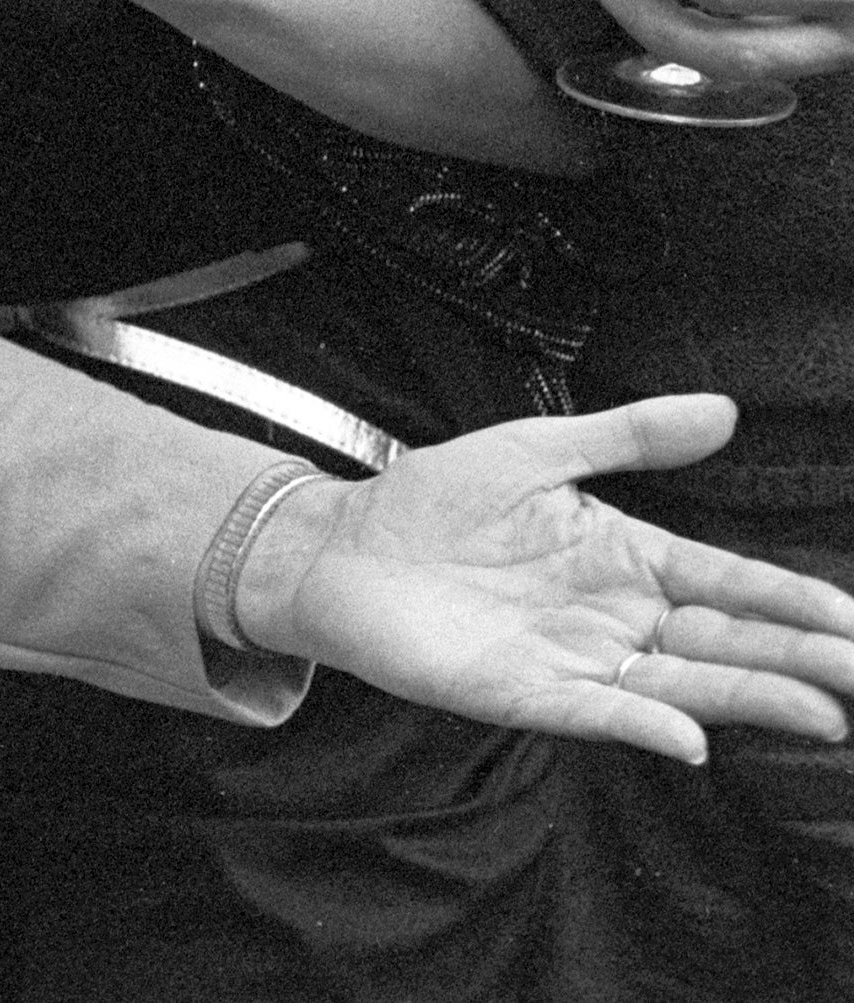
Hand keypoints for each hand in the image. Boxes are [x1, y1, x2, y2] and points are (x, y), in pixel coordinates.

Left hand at [244, 395, 853, 761]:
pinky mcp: (526, 694)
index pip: (730, 582)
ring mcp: (577, 659)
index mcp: (628, 557)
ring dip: (752, 700)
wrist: (339, 545)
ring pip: (683, 687)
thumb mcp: (536, 450)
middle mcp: (617, 616)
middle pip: (727, 644)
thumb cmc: (433, 498)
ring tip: (825, 714)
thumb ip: (629, 437)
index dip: (792, 600)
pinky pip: (597, 715)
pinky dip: (643, 725)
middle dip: (803, 661)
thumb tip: (724, 409)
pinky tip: (689, 736)